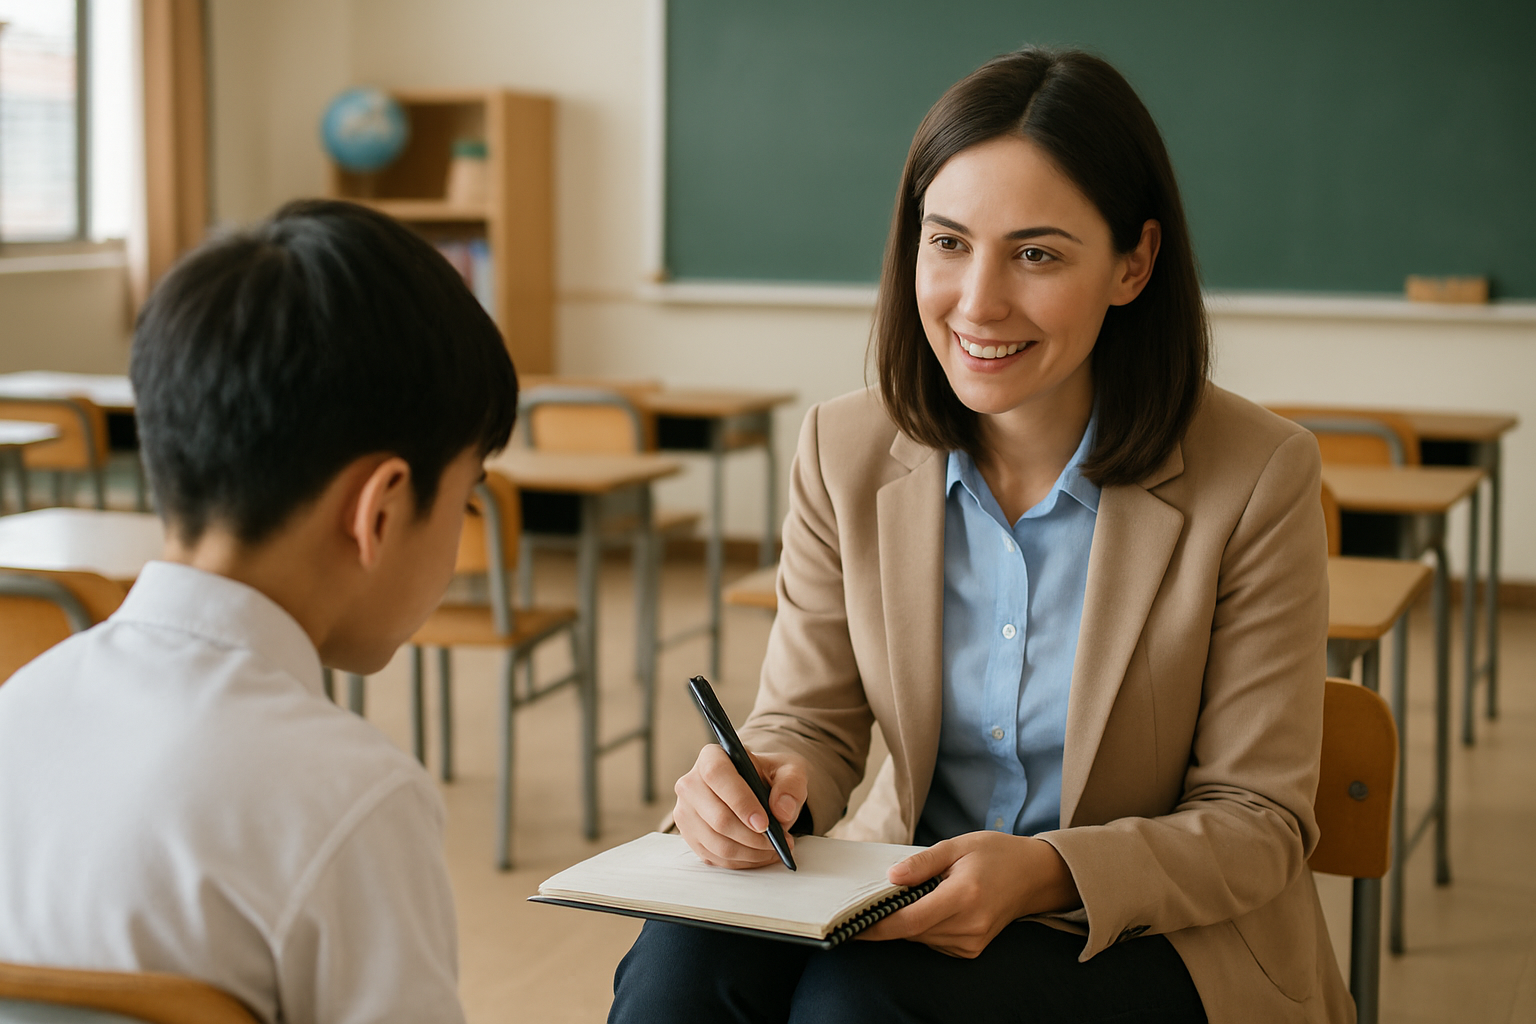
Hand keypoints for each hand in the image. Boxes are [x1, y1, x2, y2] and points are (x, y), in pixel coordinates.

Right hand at [672, 745, 808, 868]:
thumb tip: (782, 810)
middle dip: (752, 837)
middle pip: (718, 818)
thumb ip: (791, 785)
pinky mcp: (690, 837)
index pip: (717, 775)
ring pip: (717, 843)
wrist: (755, 790)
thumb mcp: (789, 770)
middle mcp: (691, 783)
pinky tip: (760, 854)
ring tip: (774, 849)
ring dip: (750, 852)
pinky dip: (742, 861)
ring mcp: (686, 812)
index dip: (740, 801)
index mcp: (712, 757)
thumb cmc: (768, 777)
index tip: (764, 823)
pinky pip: (716, 857)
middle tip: (777, 842)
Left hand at [858, 831, 1080, 957]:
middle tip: (872, 898)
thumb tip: (891, 877)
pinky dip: (924, 926)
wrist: (1033, 876)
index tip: (850, 924)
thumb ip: (923, 862)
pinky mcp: (971, 950)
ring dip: (907, 920)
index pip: (909, 920)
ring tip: (914, 894)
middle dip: (888, 917)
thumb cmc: (995, 854)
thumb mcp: (958, 845)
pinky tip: (932, 906)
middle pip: (911, 931)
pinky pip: (933, 941)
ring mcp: (971, 942)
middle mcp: (969, 925)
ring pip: (920, 937)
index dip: (876, 926)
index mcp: (964, 896)